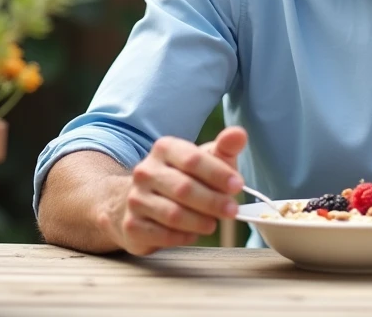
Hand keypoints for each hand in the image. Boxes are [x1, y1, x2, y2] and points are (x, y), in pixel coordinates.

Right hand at [102, 126, 247, 255]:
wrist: (143, 202)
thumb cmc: (184, 178)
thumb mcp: (207, 160)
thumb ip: (225, 148)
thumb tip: (239, 135)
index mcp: (165, 149)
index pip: (193, 159)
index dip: (218, 173)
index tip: (238, 185)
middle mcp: (145, 171)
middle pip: (184, 188)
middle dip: (213, 201)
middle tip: (232, 210)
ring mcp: (135, 199)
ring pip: (173, 214)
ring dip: (200, 222)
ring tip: (213, 223)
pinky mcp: (132, 225)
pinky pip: (163, 235)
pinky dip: (183, 237)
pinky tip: (192, 233)